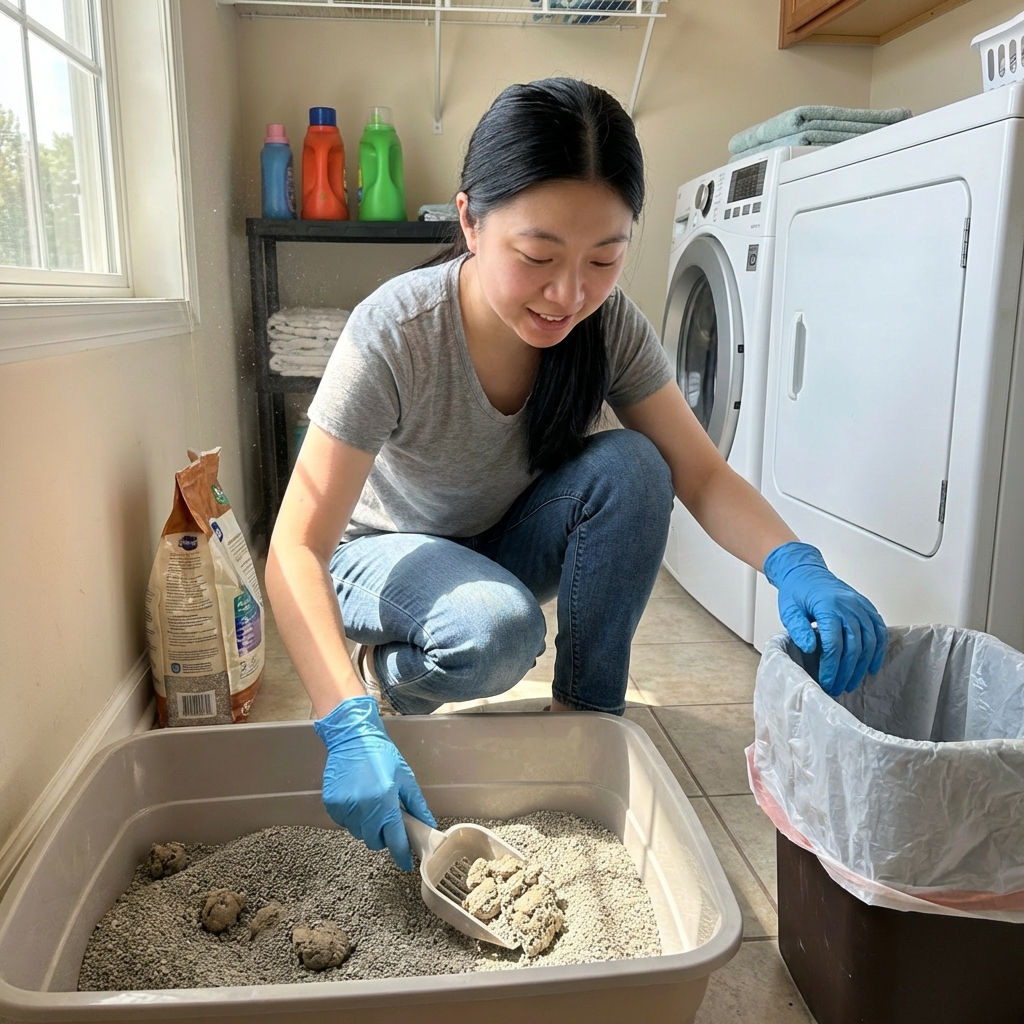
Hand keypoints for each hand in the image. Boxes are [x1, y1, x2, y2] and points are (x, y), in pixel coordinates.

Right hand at [313, 695, 435, 869]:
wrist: (352, 737)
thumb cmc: (382, 755)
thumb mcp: (405, 778)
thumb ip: (417, 805)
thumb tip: (429, 825)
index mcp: (385, 802)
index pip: (394, 839)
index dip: (401, 854)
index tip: (405, 863)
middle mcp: (363, 809)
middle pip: (374, 841)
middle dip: (382, 836)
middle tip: (386, 820)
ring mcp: (345, 808)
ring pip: (358, 833)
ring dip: (366, 826)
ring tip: (371, 804)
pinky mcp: (331, 805)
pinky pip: (344, 822)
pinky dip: (352, 818)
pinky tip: (357, 800)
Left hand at [764, 542, 886, 695]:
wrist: (805, 572)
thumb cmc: (796, 592)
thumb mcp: (788, 610)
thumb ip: (798, 629)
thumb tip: (810, 648)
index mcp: (827, 607)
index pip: (834, 644)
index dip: (831, 667)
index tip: (827, 682)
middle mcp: (848, 606)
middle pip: (854, 646)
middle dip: (846, 671)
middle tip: (838, 687)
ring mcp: (860, 606)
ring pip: (869, 641)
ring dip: (862, 666)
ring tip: (851, 682)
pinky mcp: (866, 607)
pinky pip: (879, 631)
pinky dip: (878, 650)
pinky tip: (871, 666)